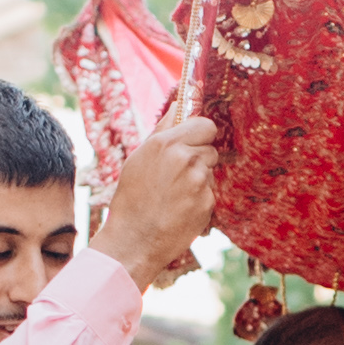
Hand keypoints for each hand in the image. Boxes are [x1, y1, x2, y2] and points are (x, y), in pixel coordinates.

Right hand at [97, 114, 218, 288]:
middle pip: (210, 149)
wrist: (135, 239)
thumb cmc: (132, 197)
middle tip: (176, 176)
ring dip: (199, 180)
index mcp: (166, 143)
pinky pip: (211, 193)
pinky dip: (200, 200)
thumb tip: (179, 104)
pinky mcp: (208, 203)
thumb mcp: (139, 157)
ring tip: (175, 195)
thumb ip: (163, 129)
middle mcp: (185, 158)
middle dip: (198, 159)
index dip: (201, 134)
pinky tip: (181, 209)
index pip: (205, 125)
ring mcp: (199, 181)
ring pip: (210, 171)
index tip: (193, 142)